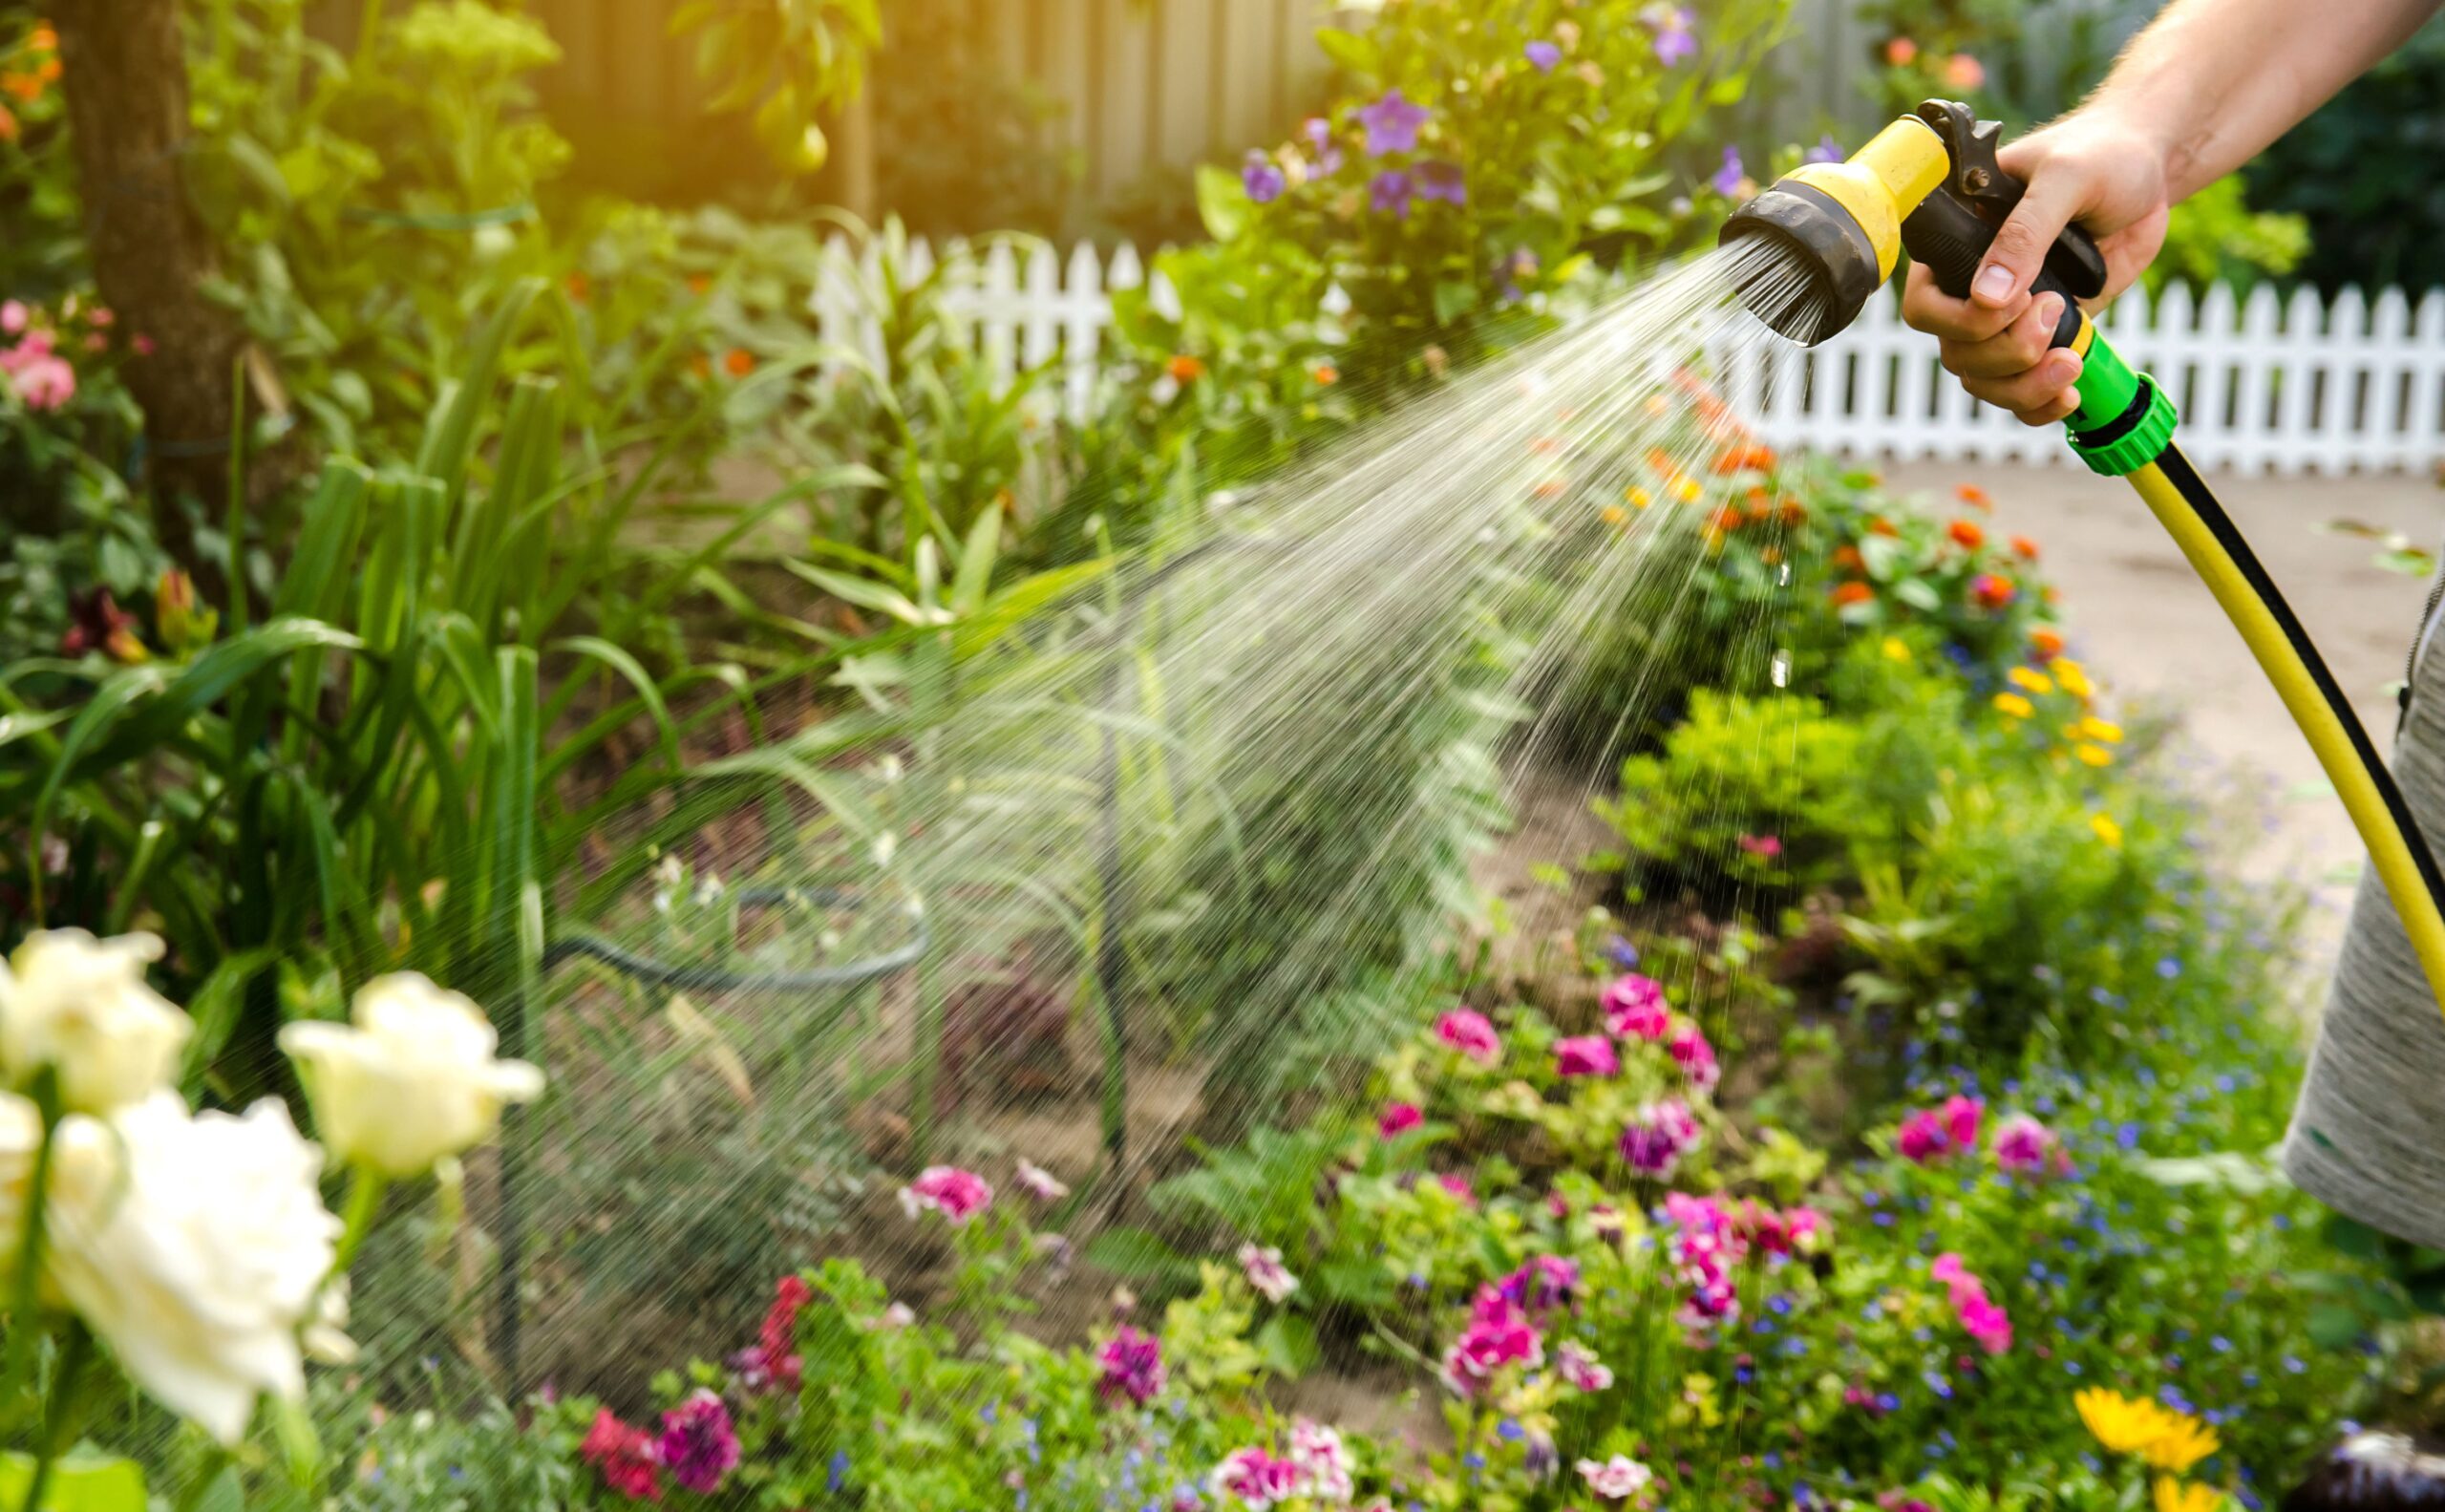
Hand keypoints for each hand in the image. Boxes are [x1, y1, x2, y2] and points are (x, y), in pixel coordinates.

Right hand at [1900, 110, 2172, 424]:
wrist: (2149, 171)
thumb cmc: (2102, 153)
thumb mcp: (2065, 177)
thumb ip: (2026, 232)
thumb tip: (1988, 298)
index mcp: (1960, 243)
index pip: (1925, 303)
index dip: (1960, 320)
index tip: (2019, 301)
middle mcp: (1974, 284)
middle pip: (1956, 351)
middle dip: (2006, 351)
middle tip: (2057, 309)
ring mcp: (2009, 316)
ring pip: (1983, 379)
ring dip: (2023, 385)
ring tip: (2072, 361)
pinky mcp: (2046, 335)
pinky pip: (2021, 390)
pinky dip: (2039, 403)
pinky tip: (2068, 393)